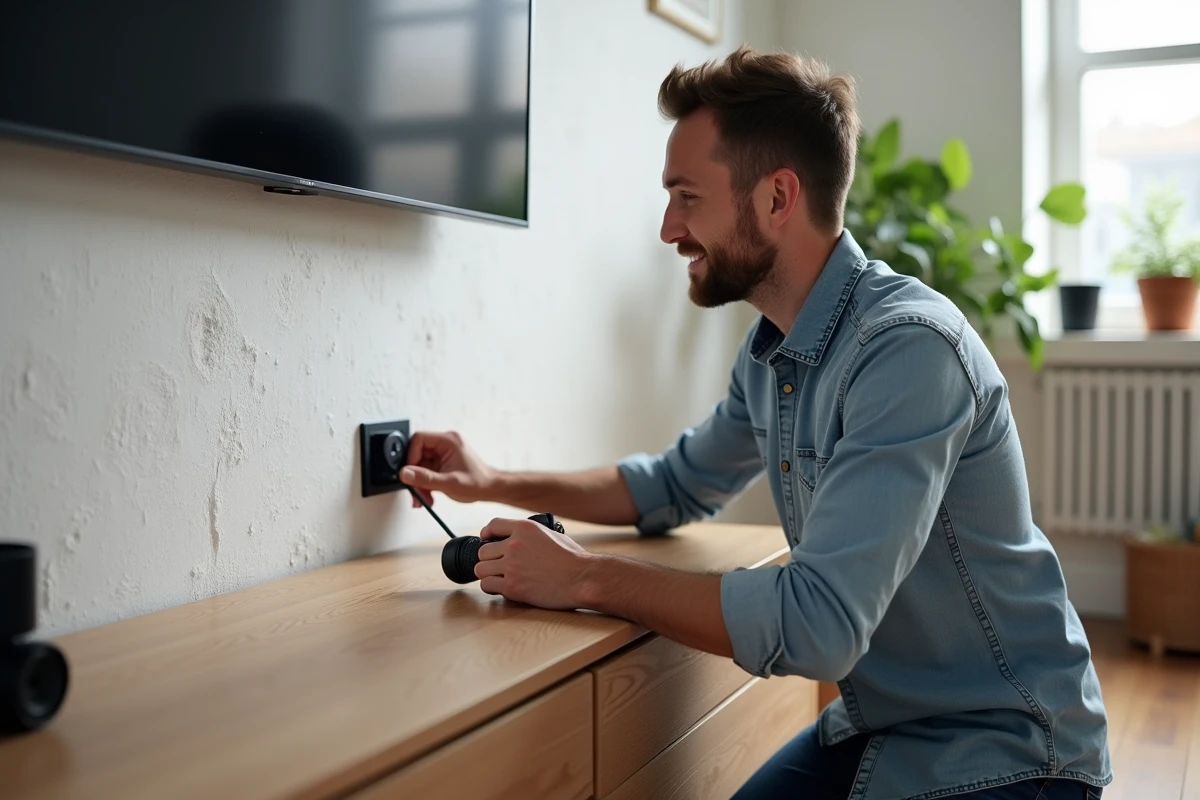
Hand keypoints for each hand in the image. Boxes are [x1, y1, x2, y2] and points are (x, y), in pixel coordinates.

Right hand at [400, 430, 496, 507]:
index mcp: (448, 441)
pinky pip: (425, 472)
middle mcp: (444, 445)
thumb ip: (425, 478)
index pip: (419, 439)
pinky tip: (428, 495)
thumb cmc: (478, 483)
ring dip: (419, 483)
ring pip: (419, 465)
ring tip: (423, 497)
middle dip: (414, 474)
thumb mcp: (449, 482)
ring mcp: (442, 455)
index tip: (410, 472)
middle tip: (415, 489)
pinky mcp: (441, 464)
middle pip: (417, 454)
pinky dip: (424, 485)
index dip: (411, 456)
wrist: (490, 490)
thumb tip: (405, 473)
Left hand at [474, 518, 594, 609]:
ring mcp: (511, 566)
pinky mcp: (512, 586)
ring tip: (499, 578)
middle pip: (483, 551)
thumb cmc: (574, 559)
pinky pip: (487, 585)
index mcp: (525, 528)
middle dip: (490, 559)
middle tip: (499, 566)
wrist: (582, 579)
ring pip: (480, 569)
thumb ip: (533, 534)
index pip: (493, 525)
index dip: (487, 533)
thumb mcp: (553, 534)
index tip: (486, 539)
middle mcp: (514, 544)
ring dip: (488, 574)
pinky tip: (502, 588)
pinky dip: (492, 588)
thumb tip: (522, 538)